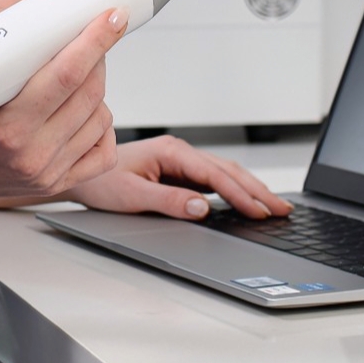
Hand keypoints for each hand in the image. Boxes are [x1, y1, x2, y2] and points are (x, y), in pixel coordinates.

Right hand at [0, 0, 121, 210]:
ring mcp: (45, 172)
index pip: (65, 75)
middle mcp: (28, 153)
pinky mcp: (55, 183)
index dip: (95, 40)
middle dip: (96, 55)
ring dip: (97, 88)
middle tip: (88, 37)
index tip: (110, 17)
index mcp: (4, 124)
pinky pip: (103, 151)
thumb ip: (0, 13)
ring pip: (101, 117)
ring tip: (74, 75)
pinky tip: (81, 111)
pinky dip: (100, 125)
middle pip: (89, 92)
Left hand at [65, 135, 292, 220]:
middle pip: (227, 171)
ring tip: (274, 206)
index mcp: (172, 152)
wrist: (80, 174)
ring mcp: (180, 162)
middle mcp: (179, 153)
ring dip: (250, 190)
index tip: (260, 211)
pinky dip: (234, 191)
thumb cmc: (101, 182)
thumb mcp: (133, 196)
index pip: (215, 175)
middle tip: (283, 210)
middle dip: (257, 191)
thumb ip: (169, 201)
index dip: (241, 194)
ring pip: (224, 174)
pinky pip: (213, 181)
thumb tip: (203, 208)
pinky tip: (246, 202)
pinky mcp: (179, 172)